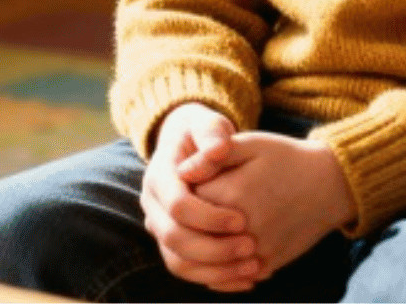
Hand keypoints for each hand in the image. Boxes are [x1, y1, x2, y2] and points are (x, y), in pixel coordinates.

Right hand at [139, 103, 260, 292]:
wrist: (191, 145)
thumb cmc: (204, 134)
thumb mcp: (209, 126)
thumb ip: (212, 134)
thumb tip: (217, 150)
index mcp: (158, 176)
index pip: (178, 205)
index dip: (209, 216)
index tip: (242, 220)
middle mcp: (152, 206)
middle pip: (173, 238)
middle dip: (213, 248)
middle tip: (250, 247)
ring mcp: (160, 227)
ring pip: (177, 261)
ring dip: (215, 270)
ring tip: (252, 267)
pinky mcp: (173, 244)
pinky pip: (188, 270)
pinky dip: (216, 278)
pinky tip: (247, 278)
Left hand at [192, 132, 355, 280]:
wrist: (331, 184)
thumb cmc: (287, 159)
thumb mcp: (252, 145)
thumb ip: (214, 155)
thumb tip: (181, 172)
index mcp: (234, 192)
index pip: (185, 203)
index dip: (185, 193)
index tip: (196, 184)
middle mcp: (244, 227)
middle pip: (194, 237)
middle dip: (191, 225)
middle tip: (199, 211)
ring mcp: (258, 250)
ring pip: (210, 263)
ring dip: (202, 252)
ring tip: (206, 232)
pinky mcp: (269, 265)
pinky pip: (233, 277)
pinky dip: (223, 269)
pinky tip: (222, 253)